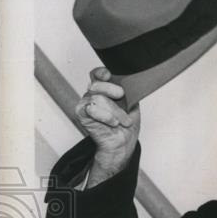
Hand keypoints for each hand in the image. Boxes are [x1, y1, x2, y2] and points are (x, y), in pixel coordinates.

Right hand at [76, 67, 140, 185]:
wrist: (123, 144)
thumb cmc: (126, 126)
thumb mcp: (133, 106)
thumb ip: (130, 93)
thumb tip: (134, 83)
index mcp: (104, 91)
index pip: (97, 75)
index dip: (101, 73)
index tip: (108, 75)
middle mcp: (93, 96)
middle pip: (97, 84)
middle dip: (112, 90)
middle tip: (121, 97)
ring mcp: (86, 105)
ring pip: (98, 98)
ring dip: (115, 111)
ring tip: (123, 121)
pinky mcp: (82, 115)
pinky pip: (91, 109)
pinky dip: (105, 116)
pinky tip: (112, 122)